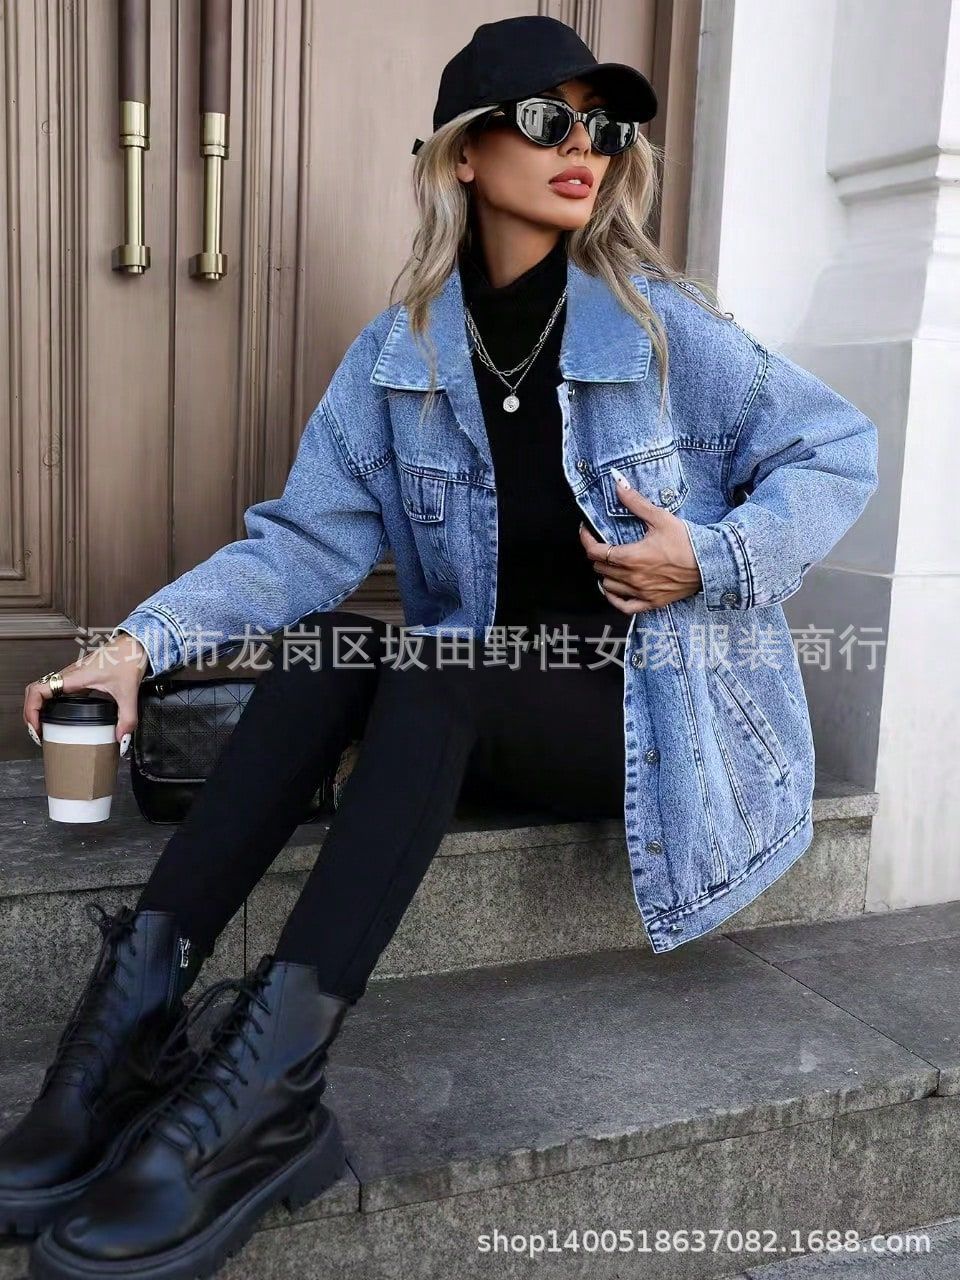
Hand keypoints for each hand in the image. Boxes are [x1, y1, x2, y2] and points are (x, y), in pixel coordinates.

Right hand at [23, 634, 150, 753]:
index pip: (37, 690)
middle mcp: (68, 675)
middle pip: (35, 691)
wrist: (135, 644)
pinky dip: (50, 703)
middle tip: (37, 732)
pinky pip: (56, 689)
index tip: (35, 727)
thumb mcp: (128, 692)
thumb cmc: (128, 659)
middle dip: (30, 712)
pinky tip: (59, 715)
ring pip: (44, 689)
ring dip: (38, 707)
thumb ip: (127, 718)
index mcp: (73, 677)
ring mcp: (72, 676)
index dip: (30, 710)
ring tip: (43, 727)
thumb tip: (122, 739)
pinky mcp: (79, 678)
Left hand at [579, 473, 702, 612]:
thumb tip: (618, 484)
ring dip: (606, 574)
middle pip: (600, 568)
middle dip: (598, 554)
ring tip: (611, 563)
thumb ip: (636, 502)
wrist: (709, 563)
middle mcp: (633, 577)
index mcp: (631, 557)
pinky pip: (624, 606)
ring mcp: (641, 592)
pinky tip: (614, 589)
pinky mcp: (652, 602)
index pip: (595, 551)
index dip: (586, 539)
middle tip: (603, 544)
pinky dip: (615, 598)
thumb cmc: (687, 541)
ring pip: (608, 586)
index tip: (586, 531)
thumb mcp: (660, 517)